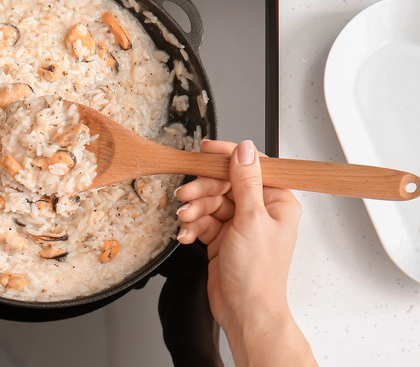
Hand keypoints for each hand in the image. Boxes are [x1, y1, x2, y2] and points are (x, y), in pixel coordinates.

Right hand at [174, 140, 315, 365]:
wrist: (244, 311)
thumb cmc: (257, 274)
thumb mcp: (251, 220)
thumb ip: (245, 182)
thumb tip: (245, 150)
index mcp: (277, 201)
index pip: (251, 167)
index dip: (228, 157)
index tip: (206, 150)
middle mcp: (259, 210)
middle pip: (225, 184)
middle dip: (203, 190)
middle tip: (185, 194)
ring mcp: (240, 225)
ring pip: (210, 202)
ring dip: (194, 210)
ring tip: (185, 219)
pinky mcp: (222, 238)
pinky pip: (202, 221)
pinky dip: (192, 227)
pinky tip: (186, 235)